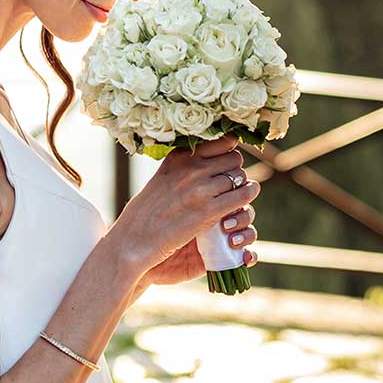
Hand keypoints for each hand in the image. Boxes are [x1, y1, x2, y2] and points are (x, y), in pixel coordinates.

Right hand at [111, 135, 261, 282]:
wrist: (134, 241)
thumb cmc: (147, 214)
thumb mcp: (163, 179)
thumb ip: (184, 168)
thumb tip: (208, 160)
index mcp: (179, 157)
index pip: (220, 141)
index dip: (228, 152)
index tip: (226, 162)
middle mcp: (191, 167)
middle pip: (234, 158)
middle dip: (235, 170)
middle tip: (230, 184)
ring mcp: (201, 188)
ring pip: (240, 176)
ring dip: (242, 185)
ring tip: (236, 195)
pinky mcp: (209, 210)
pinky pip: (243, 195)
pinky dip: (247, 196)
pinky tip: (244, 202)